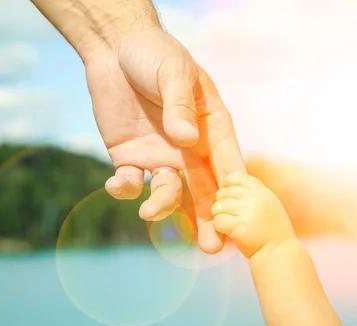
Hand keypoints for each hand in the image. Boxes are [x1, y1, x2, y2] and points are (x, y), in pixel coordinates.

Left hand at [84, 27, 244, 253]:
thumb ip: (180, 106)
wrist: (114, 47)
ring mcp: (160, 155)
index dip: (233, 188)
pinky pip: (131, 182)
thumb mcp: (173, 72)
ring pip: (168, 192)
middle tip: (213, 246)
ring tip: (150, 212)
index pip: (226, 161)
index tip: (242, 216)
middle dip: (209, 217)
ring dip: (163, 206)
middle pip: (203, 188)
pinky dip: (125, 189)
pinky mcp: (130, 157)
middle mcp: (189, 148)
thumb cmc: (154, 53)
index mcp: (210, 126)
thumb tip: (187, 140)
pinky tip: (118, 186)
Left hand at [211, 172, 295, 258]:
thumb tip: (228, 185)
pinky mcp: (238, 226)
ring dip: (219, 217)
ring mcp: (247, 212)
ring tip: (230, 225)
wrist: (279, 253)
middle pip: (223, 193)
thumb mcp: (269, 206)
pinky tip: (228, 233)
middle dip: (221, 204)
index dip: (228, 184)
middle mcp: (254, 199)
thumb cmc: (273, 232)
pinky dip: (219, 229)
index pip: (238, 177)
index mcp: (262, 192)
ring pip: (217, 207)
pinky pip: (217, 222)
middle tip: (230, 217)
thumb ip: (254, 195)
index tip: (227, 194)